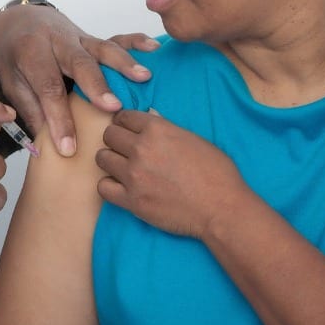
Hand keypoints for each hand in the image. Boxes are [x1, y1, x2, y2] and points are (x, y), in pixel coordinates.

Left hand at [0, 3, 158, 156]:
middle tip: (113, 108)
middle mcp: (57, 42)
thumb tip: (45, 147)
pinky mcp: (93, 38)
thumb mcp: (12, 83)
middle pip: (79, 63)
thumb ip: (31, 110)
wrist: (20, 21)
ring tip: (144, 77)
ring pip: (102, 48)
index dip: (59, 119)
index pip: (48, 88)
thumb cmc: (16, 56)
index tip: (68, 148)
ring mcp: (79, 38)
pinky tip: (153, 48)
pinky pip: (116, 37)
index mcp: (31, 54)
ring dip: (124, 63)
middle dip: (96, 86)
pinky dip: (135, 41)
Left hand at [94, 109, 247, 238]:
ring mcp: (134, 175)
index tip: (127, 129)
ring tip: (121, 167)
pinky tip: (121, 186)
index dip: (124, 122)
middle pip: (109, 135)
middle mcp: (141, 149)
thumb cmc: (216, 172)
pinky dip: (109, 185)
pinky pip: (103, 187)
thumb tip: (149, 119)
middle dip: (116, 140)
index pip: (124, 116)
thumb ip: (166, 129)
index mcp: (157, 129)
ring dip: (110, 160)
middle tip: (124, 149)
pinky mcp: (131, 200)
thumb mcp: (193, 139)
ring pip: (102, 158)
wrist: (222, 208)